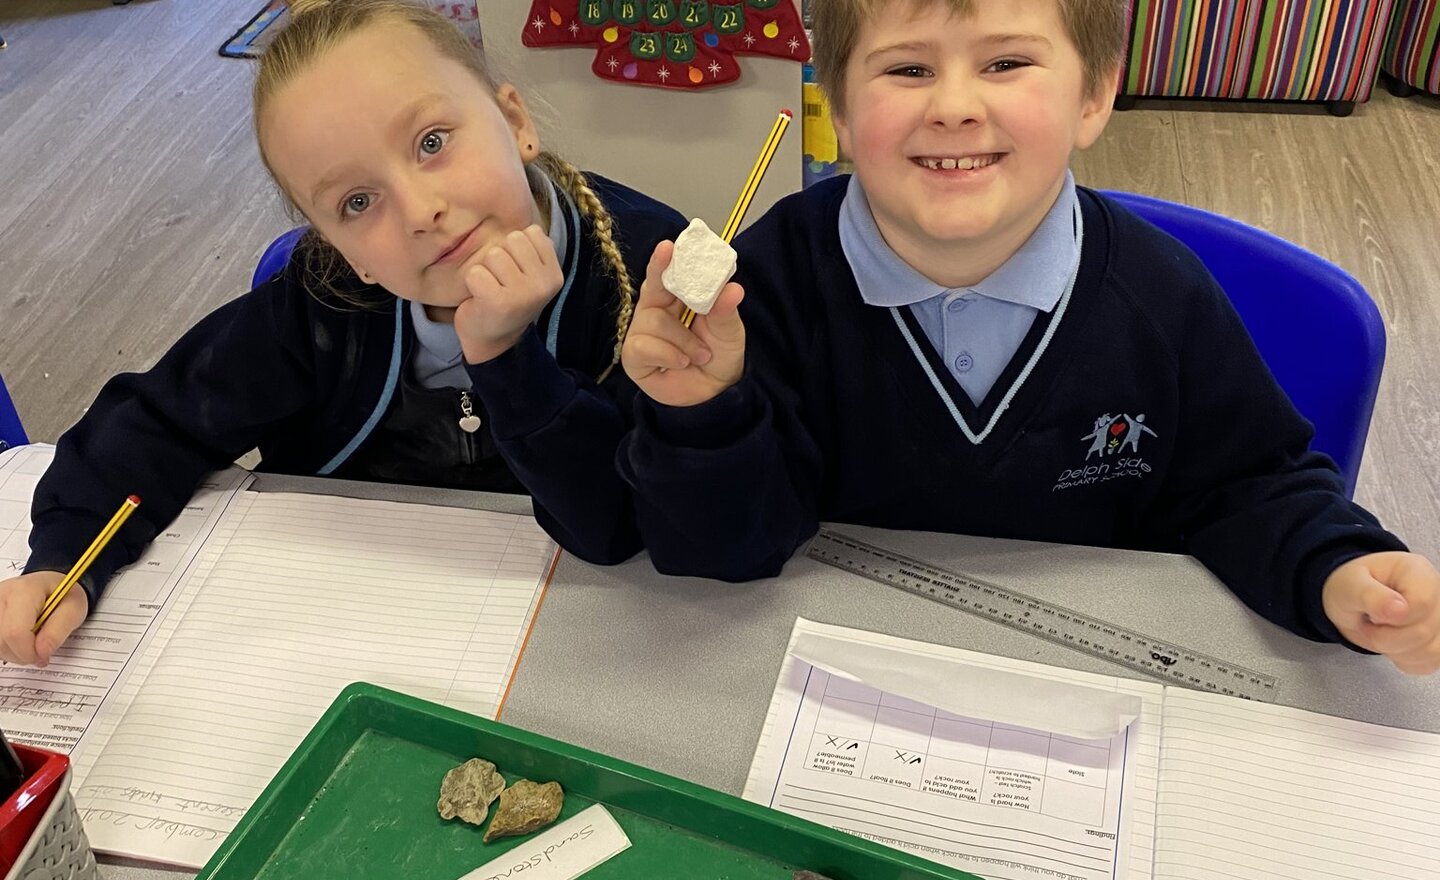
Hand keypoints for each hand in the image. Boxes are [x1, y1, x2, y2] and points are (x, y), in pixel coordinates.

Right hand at [0, 571, 88, 666]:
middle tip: (40, 651)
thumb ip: (58, 632)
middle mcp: (0, 595)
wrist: (50, 585)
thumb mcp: (74, 610)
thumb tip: (41, 653)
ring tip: (31, 641)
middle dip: (22, 654)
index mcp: (24, 591)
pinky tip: (19, 640)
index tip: (43, 657)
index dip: (29, 652)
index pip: (15, 632)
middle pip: (1, 641)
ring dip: (13, 652)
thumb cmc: (63, 595)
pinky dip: (6, 647)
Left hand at [455, 226, 563, 364]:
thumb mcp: (530, 276)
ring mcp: (523, 294)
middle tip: (500, 281)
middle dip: (499, 257)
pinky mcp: (498, 302)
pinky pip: (476, 272)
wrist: (494, 343)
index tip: (515, 271)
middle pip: (512, 240)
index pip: (531, 233)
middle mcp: (543, 284)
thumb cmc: (508, 301)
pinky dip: (472, 283)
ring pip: (493, 254)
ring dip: (485, 270)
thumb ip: (533, 250)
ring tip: (490, 289)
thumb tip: (531, 224)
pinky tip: (480, 298)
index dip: (515, 248)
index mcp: (554, 274)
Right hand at [621, 241, 745, 406]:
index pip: (669, 272)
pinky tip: (682, 362)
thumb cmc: (719, 356)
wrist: (714, 394)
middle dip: (661, 274)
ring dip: (683, 339)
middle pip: (653, 286)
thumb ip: (726, 310)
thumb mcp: (729, 332)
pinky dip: (668, 354)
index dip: (665, 259)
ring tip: (701, 353)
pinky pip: (644, 345)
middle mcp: (656, 309)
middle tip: (666, 255)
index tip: (668, 246)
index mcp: (678, 296)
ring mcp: (642, 331)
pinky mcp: (634, 355)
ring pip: (655, 320)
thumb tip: (733, 289)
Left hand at [1322, 552, 1439, 674]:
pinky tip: (1392, 643)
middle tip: (1369, 623)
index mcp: (1417, 571)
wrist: (1352, 601)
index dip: (1391, 618)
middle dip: (1386, 637)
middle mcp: (1438, 592)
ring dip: (1396, 651)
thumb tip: (1400, 610)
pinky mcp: (1439, 640)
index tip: (1370, 614)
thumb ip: (1371, 596)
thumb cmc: (1352, 586)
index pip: (1421, 603)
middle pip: (1425, 631)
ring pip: (1432, 651)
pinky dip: (1405, 660)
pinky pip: (1429, 662)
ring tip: (1380, 632)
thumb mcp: (1350, 586)